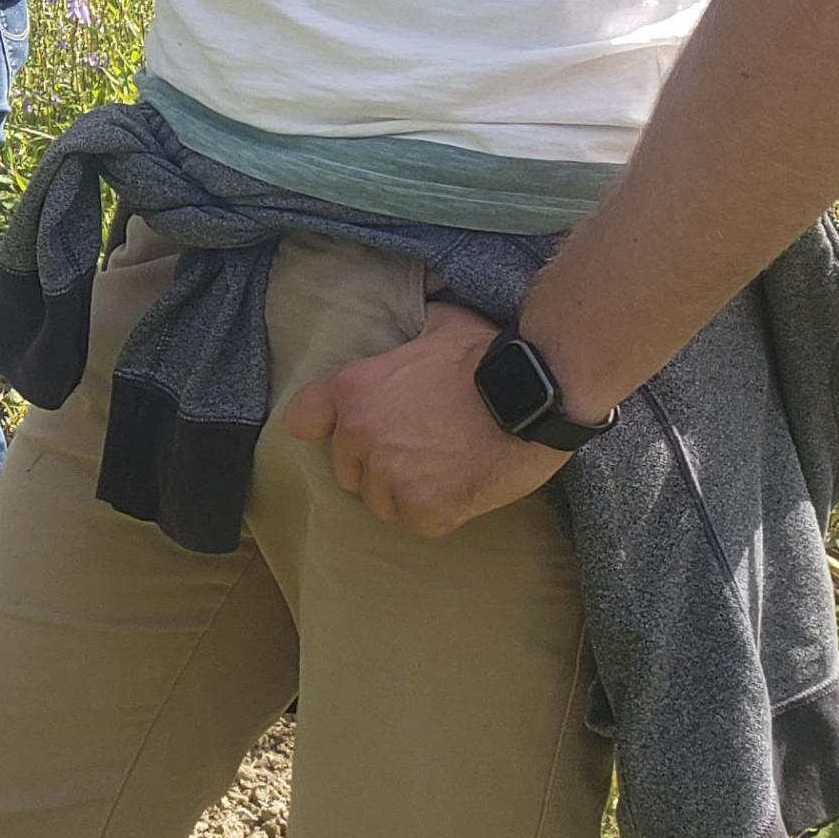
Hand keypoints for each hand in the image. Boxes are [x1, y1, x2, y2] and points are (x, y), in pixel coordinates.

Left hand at [279, 307, 569, 538]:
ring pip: (380, 502)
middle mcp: (361, 436)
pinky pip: (417, 523)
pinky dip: (437, 514)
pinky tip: (460, 492)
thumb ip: (412, 331)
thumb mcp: (439, 324)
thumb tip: (417, 314)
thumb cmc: (491, 355)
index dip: (324, 425)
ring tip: (441, 473)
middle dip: (375, 463)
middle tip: (416, 450)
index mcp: (353, 389)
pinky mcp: (426, 510)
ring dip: (404, 493)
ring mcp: (392, 477)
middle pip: (346, 469)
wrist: (537, 395)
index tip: (343, 429)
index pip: (302, 418)